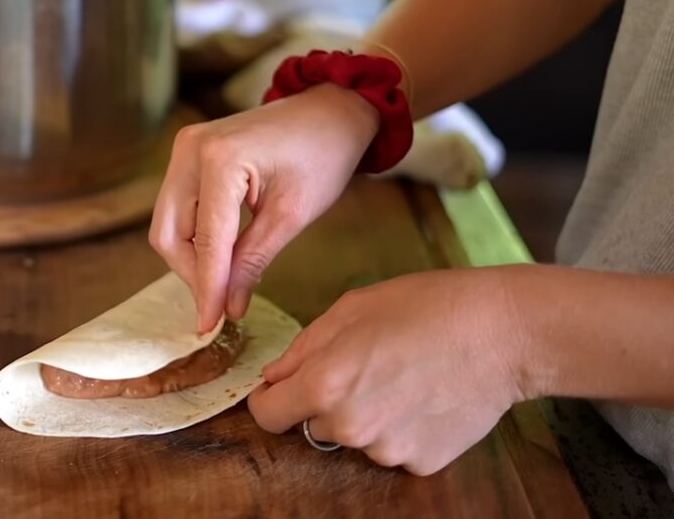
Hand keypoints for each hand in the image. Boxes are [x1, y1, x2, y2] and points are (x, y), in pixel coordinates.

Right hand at [150, 84, 378, 331]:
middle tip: (220, 306)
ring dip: (192, 259)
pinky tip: (222, 257)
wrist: (329, 110)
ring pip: (169, 224)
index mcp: (219, 159)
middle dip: (193, 275)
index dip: (207, 289)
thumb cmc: (323, 154)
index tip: (210, 326)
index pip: (207, 241)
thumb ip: (253, 261)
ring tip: (224, 283)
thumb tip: (227, 307)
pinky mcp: (188, 155)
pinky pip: (179, 208)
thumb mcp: (292, 215)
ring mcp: (184, 149)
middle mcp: (190, 150)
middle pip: (169, 234)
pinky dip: (196, 238)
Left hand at [248, 268, 527, 474]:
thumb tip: (274, 376)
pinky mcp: (423, 463)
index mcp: (324, 385)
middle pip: (313, 424)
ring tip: (403, 377)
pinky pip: (394, 448)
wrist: (503, 333)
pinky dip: (402, 428)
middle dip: (326, 400)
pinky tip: (425, 397)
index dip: (272, 397)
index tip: (285, 386)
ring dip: (366, 415)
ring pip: (356, 437)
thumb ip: (303, 348)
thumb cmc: (426, 308)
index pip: (267, 414)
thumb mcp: (351, 309)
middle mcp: (351, 427)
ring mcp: (388, 450)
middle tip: (365, 367)